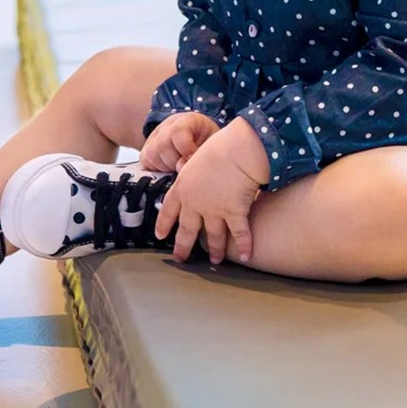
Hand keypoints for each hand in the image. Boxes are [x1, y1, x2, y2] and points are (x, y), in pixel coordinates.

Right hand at [140, 111, 220, 171]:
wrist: (200, 139)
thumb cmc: (208, 142)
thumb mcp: (213, 144)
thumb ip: (200, 153)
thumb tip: (181, 167)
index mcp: (187, 120)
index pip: (177, 131)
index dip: (185, 149)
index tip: (193, 159)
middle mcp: (167, 126)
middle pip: (162, 145)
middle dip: (175, 161)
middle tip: (186, 167)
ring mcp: (154, 137)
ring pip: (151, 155)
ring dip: (166, 167)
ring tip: (179, 167)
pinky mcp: (146, 150)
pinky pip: (146, 162)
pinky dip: (158, 170)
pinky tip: (170, 169)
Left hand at [155, 118, 269, 263]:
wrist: (236, 151)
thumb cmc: (219, 147)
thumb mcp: (196, 157)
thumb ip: (194, 171)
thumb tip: (197, 173)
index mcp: (183, 187)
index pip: (168, 210)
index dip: (164, 224)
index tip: (160, 235)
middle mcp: (195, 203)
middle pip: (187, 230)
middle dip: (183, 247)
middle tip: (181, 258)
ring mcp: (214, 211)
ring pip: (213, 236)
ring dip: (215, 250)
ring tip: (216, 260)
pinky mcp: (234, 213)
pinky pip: (239, 233)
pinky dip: (244, 245)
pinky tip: (246, 256)